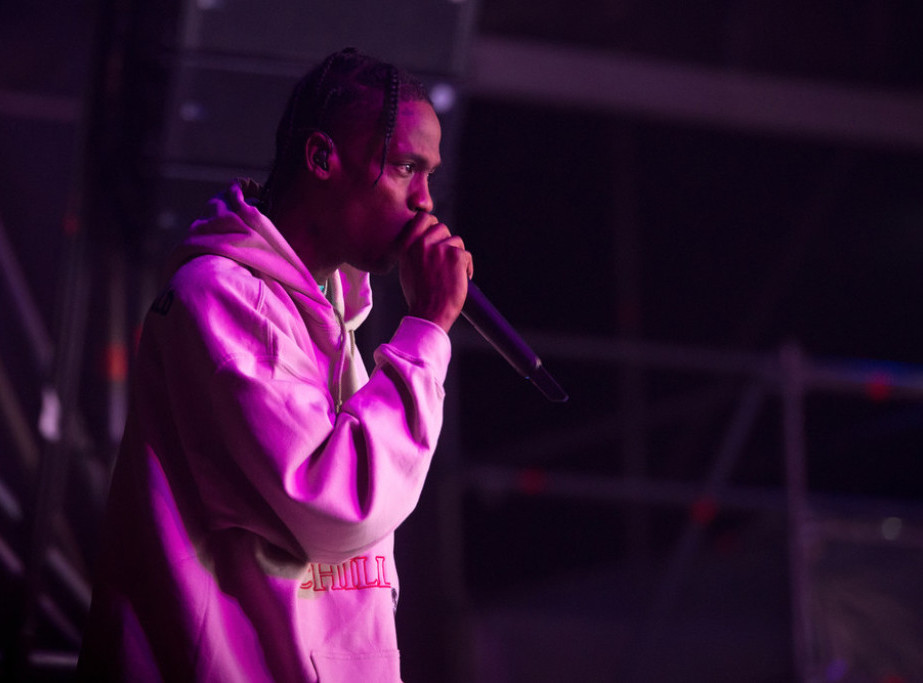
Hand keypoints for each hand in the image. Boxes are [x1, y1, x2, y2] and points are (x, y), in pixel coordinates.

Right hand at [398, 213, 472, 332]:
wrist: (428, 314)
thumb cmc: (419, 296)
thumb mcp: (407, 270)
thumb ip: (414, 251)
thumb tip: (427, 238)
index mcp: (407, 246)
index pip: (422, 219)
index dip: (432, 223)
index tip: (437, 236)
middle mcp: (421, 244)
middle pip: (442, 228)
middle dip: (447, 242)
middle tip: (448, 260)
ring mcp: (438, 249)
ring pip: (456, 241)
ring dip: (457, 256)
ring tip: (453, 274)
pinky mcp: (455, 256)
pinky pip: (466, 254)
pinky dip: (467, 267)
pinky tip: (462, 279)